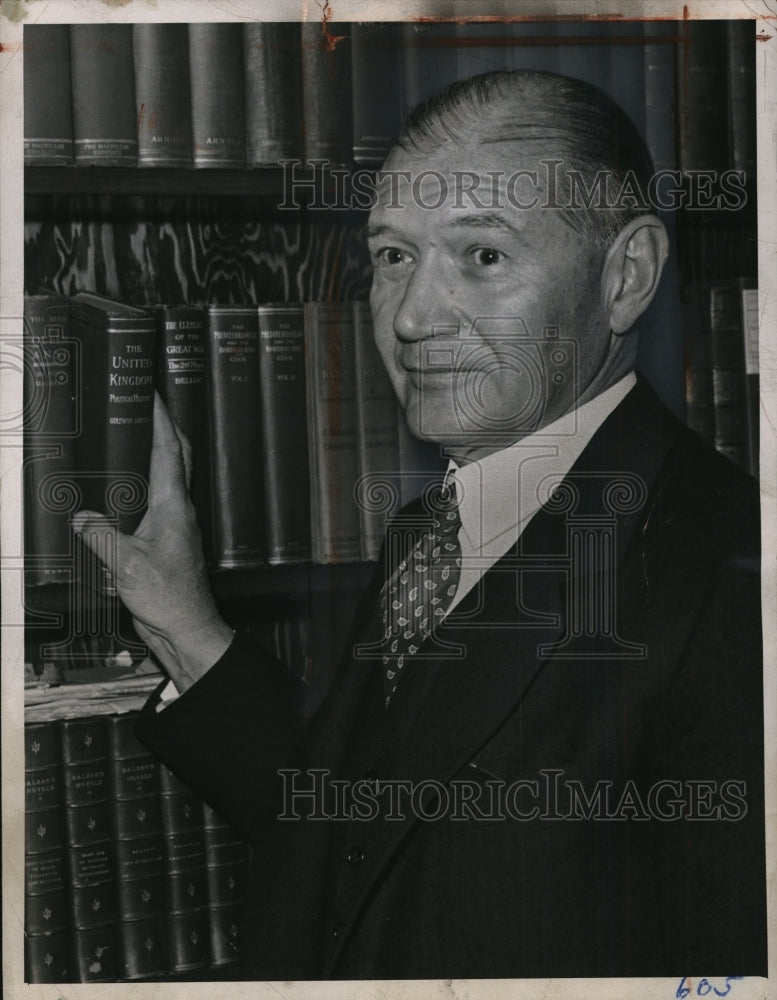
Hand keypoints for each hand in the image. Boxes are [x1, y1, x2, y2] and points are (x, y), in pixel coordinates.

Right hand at [72, 393, 233, 692]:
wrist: (188, 628)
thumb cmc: (168, 597)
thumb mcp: (125, 564)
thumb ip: (101, 536)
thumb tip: (81, 517)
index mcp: (174, 506)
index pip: (169, 450)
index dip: (161, 419)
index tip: (151, 394)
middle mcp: (178, 510)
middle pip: (176, 458)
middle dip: (164, 428)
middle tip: (146, 406)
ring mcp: (174, 525)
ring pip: (165, 480)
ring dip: (153, 457)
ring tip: (131, 439)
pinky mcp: (165, 542)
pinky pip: (152, 506)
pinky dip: (141, 490)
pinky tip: (122, 494)